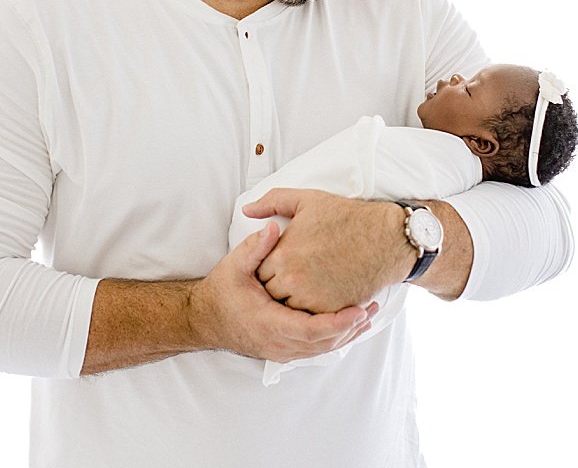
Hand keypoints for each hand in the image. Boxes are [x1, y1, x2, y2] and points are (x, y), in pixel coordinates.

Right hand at [188, 221, 377, 362]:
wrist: (205, 320)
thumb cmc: (221, 292)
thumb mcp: (234, 266)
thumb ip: (255, 247)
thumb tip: (272, 227)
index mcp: (268, 323)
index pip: (311, 330)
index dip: (338, 322)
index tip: (359, 310)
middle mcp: (277, 343)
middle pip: (323, 344)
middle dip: (350, 328)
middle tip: (371, 308)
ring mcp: (281, 350)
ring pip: (322, 350)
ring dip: (346, 335)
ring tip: (368, 315)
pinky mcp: (284, 351)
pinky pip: (315, 350)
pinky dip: (334, 339)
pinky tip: (349, 326)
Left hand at [243, 189, 416, 313]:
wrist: (385, 238)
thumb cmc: (347, 217)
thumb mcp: (306, 200)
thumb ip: (272, 202)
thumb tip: (247, 210)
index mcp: (283, 254)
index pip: (259, 271)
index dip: (267, 267)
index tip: (278, 263)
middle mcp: (293, 279)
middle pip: (271, 292)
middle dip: (277, 286)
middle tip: (291, 276)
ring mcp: (312, 298)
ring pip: (288, 308)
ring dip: (292, 300)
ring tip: (305, 286)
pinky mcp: (331, 310)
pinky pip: (310, 318)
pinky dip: (311, 309)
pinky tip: (319, 293)